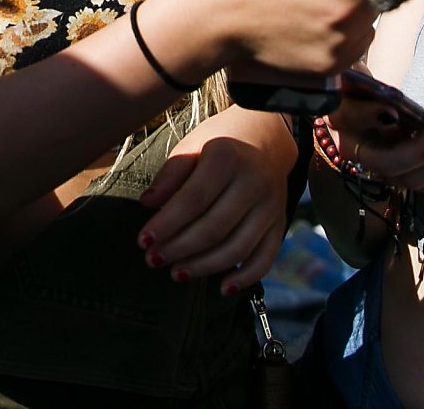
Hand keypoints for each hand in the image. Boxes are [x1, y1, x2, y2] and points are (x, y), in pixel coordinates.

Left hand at [137, 129, 290, 291]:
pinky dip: (245, 277)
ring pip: (237, 248)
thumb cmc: (220, 142)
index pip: (194, 199)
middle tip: (153, 260)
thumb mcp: (192, 145)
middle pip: (214, 228)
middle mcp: (254, 183)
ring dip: (204, 267)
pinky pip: (265, 258)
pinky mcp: (279, 223)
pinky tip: (222, 287)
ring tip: (176, 272)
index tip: (143, 240)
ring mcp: (270, 206)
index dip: (167, 223)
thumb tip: (147, 203)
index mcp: (228, 158)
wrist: (266, 137)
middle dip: (179, 249)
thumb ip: (171, 174)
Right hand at [323, 94, 423, 193]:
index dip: (421, 148)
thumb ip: (363, 106)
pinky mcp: (415, 172)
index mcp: (355, 149)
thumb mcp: (348, 90)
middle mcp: (375, 169)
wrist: (354, 98)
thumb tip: (391, 117)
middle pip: (412, 177)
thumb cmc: (351, 91)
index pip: (389, 161)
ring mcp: (396, 173)